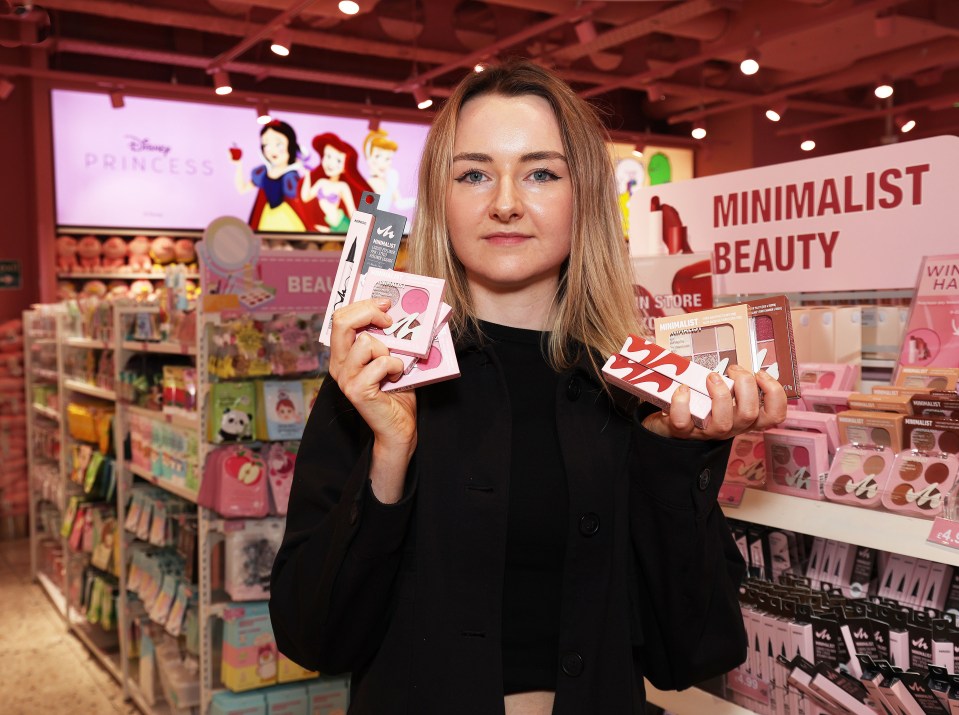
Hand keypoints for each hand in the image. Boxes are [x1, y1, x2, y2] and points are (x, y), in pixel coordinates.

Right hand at [329, 298, 416, 501]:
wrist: (399, 427)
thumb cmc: (397, 390)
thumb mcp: (390, 356)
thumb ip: (386, 337)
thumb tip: (398, 310)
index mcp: (342, 354)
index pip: (340, 317)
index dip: (363, 304)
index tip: (386, 303)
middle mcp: (338, 365)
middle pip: (342, 322)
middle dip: (370, 312)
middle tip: (390, 320)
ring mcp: (345, 378)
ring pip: (366, 341)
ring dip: (388, 350)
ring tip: (394, 365)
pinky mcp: (357, 390)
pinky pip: (380, 362)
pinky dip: (395, 366)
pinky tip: (396, 377)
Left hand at [641, 366, 786, 440]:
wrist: (671, 423)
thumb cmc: (702, 399)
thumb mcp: (721, 387)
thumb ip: (729, 369)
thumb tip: (721, 328)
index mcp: (745, 414)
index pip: (775, 414)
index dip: (774, 394)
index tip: (761, 374)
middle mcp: (732, 425)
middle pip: (751, 414)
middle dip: (744, 386)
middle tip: (733, 369)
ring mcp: (708, 430)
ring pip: (724, 421)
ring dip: (719, 394)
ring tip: (710, 376)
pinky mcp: (683, 431)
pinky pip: (684, 421)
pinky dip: (682, 402)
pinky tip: (683, 388)